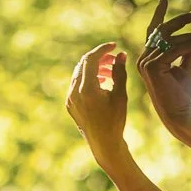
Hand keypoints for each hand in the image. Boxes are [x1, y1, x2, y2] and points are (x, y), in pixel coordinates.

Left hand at [65, 41, 129, 157]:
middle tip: (114, 59)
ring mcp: (70, 98)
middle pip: (83, 64)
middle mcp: (74, 92)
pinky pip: (76, 84)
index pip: (91, 59)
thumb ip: (119, 73)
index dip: (103, 50)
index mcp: (87, 89)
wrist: (104, 144)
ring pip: (79, 73)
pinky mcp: (70, 104)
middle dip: (99, 58)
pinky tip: (101, 84)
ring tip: (109, 73)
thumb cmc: (116, 121)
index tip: (114, 46)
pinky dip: (88, 79)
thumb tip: (120, 54)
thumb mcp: (120, 96)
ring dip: (94, 68)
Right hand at [135, 0, 190, 134]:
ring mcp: (145, 62)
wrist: (180, 115)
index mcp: (148, 57)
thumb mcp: (186, 68)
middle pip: (161, 30)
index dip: (159, 14)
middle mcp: (143, 58)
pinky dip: (188, 45)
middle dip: (181, 20)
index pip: (153, 32)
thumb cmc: (182, 95)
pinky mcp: (152, 66)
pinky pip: (173, 49)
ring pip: (170, 40)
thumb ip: (188, 52)